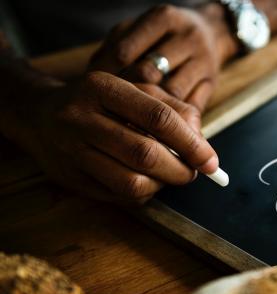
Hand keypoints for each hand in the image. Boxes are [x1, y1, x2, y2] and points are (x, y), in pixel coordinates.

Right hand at [15, 71, 217, 203]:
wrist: (39, 115)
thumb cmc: (101, 103)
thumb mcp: (135, 92)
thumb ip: (174, 110)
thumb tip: (203, 145)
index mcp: (103, 87)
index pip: (159, 117)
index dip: (191, 143)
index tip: (211, 161)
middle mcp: (82, 117)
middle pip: (146, 154)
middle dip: (179, 170)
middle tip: (193, 173)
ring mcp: (71, 150)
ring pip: (131, 181)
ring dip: (162, 185)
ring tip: (169, 176)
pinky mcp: (70, 177)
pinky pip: (118, 196)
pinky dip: (143, 194)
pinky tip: (147, 181)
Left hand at [89, 4, 238, 111]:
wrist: (214, 32)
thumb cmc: (165, 36)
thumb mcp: (141, 30)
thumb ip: (116, 47)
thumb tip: (91, 77)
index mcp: (162, 19)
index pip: (124, 51)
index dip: (105, 76)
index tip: (93, 94)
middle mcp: (186, 38)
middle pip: (148, 73)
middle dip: (126, 95)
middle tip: (109, 112)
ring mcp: (203, 61)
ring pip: (171, 94)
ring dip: (150, 112)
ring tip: (131, 124)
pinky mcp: (212, 83)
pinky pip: (191, 107)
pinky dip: (172, 121)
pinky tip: (157, 128)